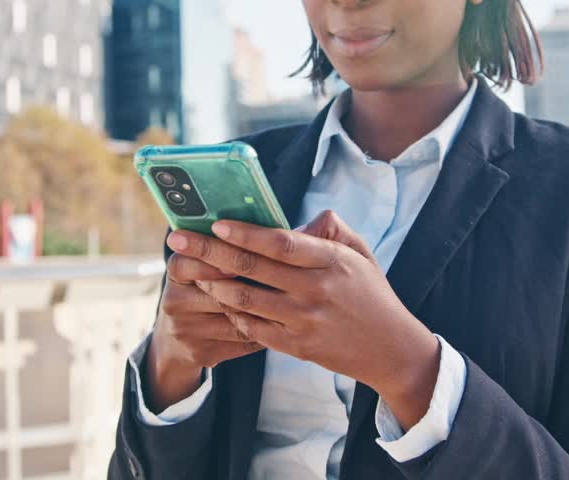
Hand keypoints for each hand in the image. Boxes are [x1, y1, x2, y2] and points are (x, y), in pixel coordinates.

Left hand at [167, 210, 440, 428]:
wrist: (390, 348)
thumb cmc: (371, 294)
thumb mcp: (359, 253)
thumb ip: (329, 229)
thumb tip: (295, 220)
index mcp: (330, 261)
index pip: (279, 242)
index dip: (244, 232)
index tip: (215, 222)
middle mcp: (314, 290)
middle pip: (252, 267)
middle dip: (209, 251)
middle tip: (178, 240)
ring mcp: (303, 321)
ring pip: (244, 299)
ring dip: (213, 283)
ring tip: (193, 271)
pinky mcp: (296, 346)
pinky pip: (252, 328)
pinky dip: (231, 313)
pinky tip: (218, 300)